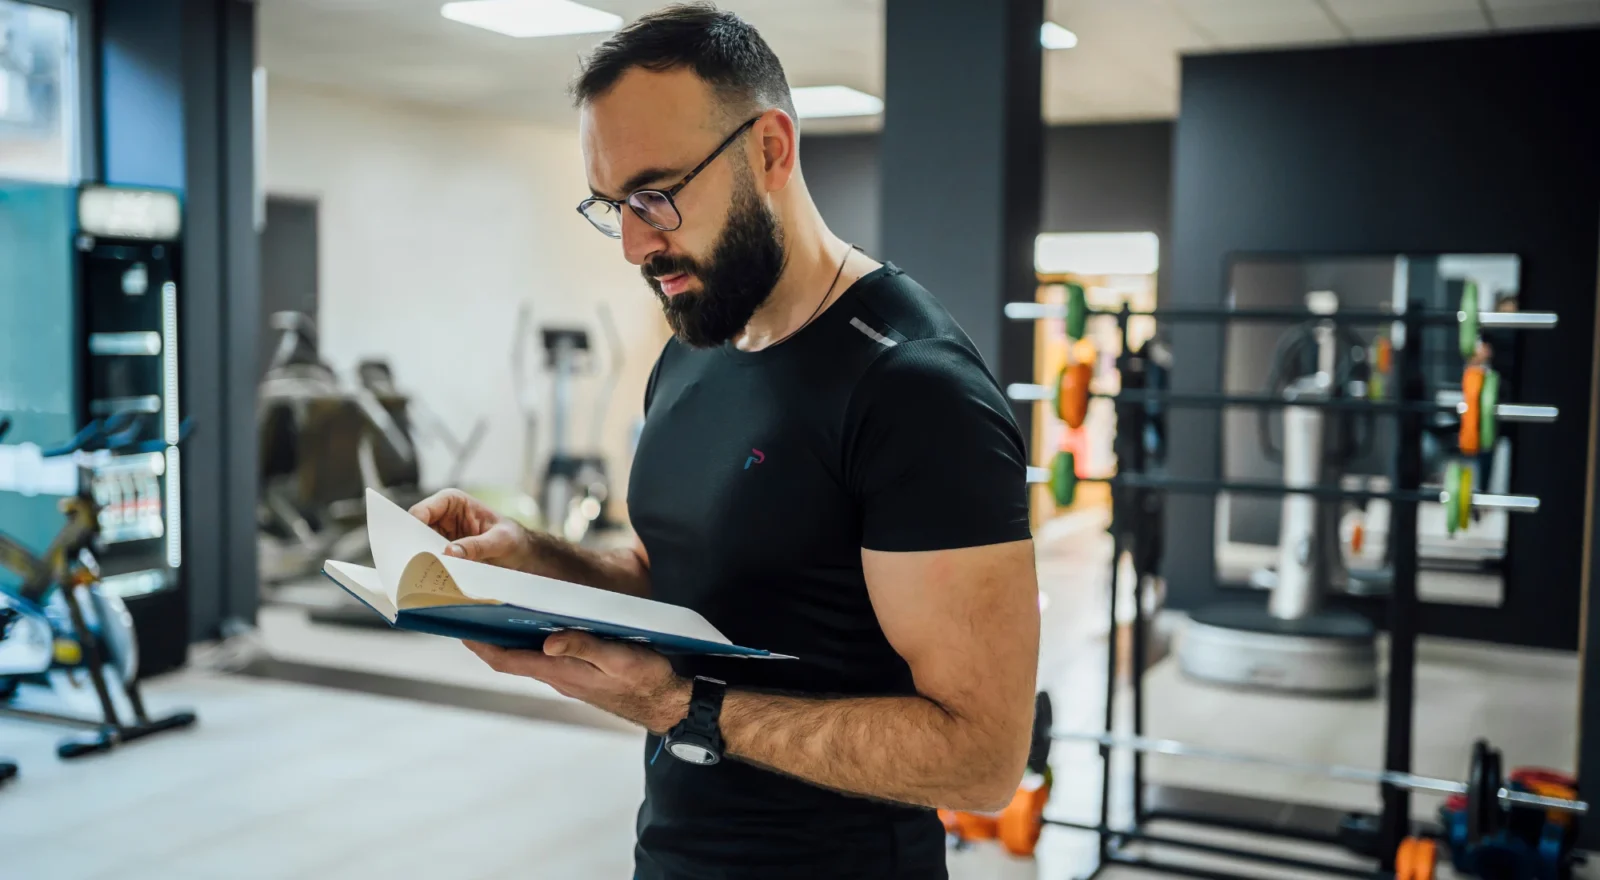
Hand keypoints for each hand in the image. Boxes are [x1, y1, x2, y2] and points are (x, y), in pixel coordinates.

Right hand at [410, 489, 531, 568]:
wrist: (521, 554)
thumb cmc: (513, 538)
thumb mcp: (499, 541)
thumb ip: (477, 545)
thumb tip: (450, 552)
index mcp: (453, 501)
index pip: (423, 511)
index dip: (413, 526)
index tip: (414, 545)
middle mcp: (442, 516)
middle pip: (415, 530)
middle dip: (414, 546)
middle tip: (414, 565)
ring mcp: (441, 535)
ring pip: (419, 547)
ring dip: (421, 560)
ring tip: (424, 574)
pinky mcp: (443, 552)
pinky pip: (429, 560)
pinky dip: (429, 568)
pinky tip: (433, 579)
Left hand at [464, 632, 689, 733]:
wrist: (668, 703)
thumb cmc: (647, 679)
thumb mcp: (619, 658)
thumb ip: (584, 647)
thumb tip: (547, 641)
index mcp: (562, 672)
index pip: (509, 660)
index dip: (482, 646)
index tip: (460, 627)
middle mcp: (559, 677)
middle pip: (512, 659)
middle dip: (487, 640)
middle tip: (467, 615)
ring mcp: (569, 679)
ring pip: (528, 659)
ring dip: (507, 641)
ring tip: (492, 616)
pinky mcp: (581, 677)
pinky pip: (546, 660)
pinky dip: (531, 644)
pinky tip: (535, 628)